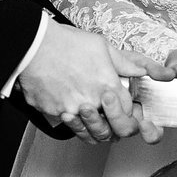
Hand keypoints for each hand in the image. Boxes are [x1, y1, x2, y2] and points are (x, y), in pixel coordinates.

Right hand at [16, 21, 170, 144]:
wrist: (34, 45)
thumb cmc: (66, 43)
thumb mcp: (103, 47)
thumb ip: (125, 64)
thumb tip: (142, 72)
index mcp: (107, 85)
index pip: (128, 113)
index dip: (129, 114)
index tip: (125, 111)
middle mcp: (92, 101)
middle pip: (113, 131)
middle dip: (118, 130)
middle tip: (114, 123)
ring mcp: (72, 110)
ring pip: (90, 134)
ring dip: (96, 129)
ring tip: (95, 118)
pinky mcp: (54, 112)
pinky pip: (69, 125)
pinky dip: (73, 122)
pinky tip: (74, 112)